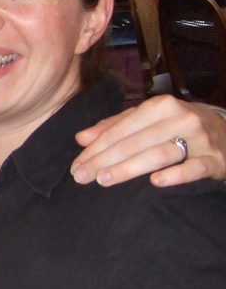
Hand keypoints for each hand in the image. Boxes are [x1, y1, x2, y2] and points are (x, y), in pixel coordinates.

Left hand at [71, 95, 225, 186]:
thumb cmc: (177, 126)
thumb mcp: (147, 119)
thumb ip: (114, 127)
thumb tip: (81, 138)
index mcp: (160, 106)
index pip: (121, 129)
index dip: (96, 148)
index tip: (77, 165)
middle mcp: (180, 119)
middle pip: (135, 142)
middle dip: (105, 160)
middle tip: (82, 177)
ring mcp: (200, 139)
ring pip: (159, 154)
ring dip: (129, 168)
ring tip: (104, 180)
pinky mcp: (216, 160)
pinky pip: (195, 168)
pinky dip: (176, 175)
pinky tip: (155, 182)